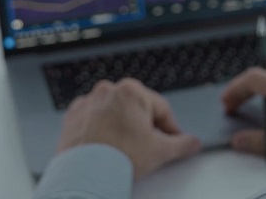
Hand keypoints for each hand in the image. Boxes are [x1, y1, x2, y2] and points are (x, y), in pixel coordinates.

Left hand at [57, 78, 201, 177]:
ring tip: (124, 148)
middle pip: (136, 109)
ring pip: (114, 113)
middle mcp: (108, 90)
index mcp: (132, 91)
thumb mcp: (161, 151)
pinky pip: (93, 119)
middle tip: (146, 147)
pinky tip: (105, 146)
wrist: (85, 175)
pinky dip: (100, 129)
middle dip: (143, 126)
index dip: (170, 128)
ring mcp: (88, 102)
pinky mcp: (72, 116)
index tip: (172, 141)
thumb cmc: (120, 158)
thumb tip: (193, 143)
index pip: (161, 109)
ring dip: (121, 126)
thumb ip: (182, 144)